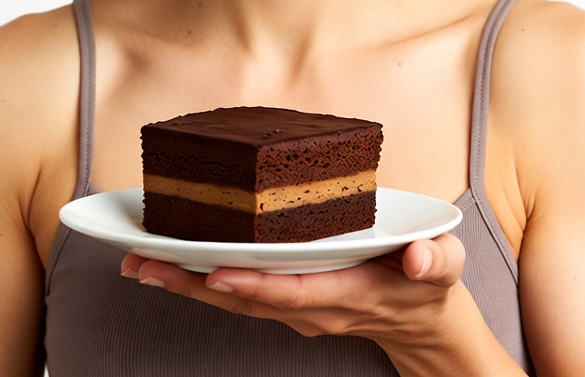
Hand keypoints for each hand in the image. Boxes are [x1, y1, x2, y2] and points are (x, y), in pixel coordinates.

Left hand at [120, 234, 466, 346]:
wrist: (426, 327)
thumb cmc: (430, 287)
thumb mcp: (445, 266)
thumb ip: (435, 259)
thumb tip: (420, 258)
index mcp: (348, 292)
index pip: (293, 290)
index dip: (253, 283)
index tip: (212, 271)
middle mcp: (313, 307)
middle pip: (246, 299)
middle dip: (192, 285)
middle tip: (141, 264)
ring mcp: (298, 309)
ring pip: (235, 300)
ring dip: (186, 284)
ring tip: (138, 263)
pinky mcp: (289, 303)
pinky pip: (241, 295)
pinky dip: (204, 281)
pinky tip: (175, 266)